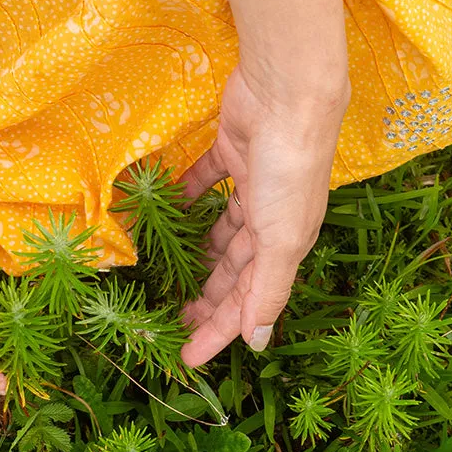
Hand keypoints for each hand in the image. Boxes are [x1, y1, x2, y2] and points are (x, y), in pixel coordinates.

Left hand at [178, 62, 347, 366]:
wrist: (287, 94)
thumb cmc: (289, 169)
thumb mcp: (282, 238)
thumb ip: (269, 289)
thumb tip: (258, 342)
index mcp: (287, 243)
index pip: (249, 300)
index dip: (219, 330)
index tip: (187, 357)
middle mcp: (271, 217)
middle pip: (234, 269)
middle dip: (207, 298)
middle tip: (172, 320)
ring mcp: (252, 184)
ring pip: (220, 230)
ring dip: (197, 252)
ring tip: (166, 273)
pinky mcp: (232, 151)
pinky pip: (203, 182)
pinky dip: (185, 196)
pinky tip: (162, 210)